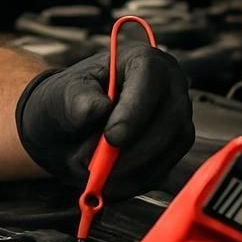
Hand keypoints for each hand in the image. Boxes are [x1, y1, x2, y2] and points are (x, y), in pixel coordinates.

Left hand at [15, 45, 192, 198]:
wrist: (69, 124)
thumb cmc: (70, 100)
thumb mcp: (63, 94)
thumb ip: (78, 99)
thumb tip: (99, 108)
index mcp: (142, 60)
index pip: (150, 78)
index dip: (134, 111)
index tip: (111, 137)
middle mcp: (169, 85)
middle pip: (170, 116)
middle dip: (136, 148)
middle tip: (103, 166)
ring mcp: (177, 116)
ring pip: (172, 145)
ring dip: (136, 167)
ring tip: (101, 174)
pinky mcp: (174, 145)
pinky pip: (166, 166)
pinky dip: (137, 179)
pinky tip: (111, 181)